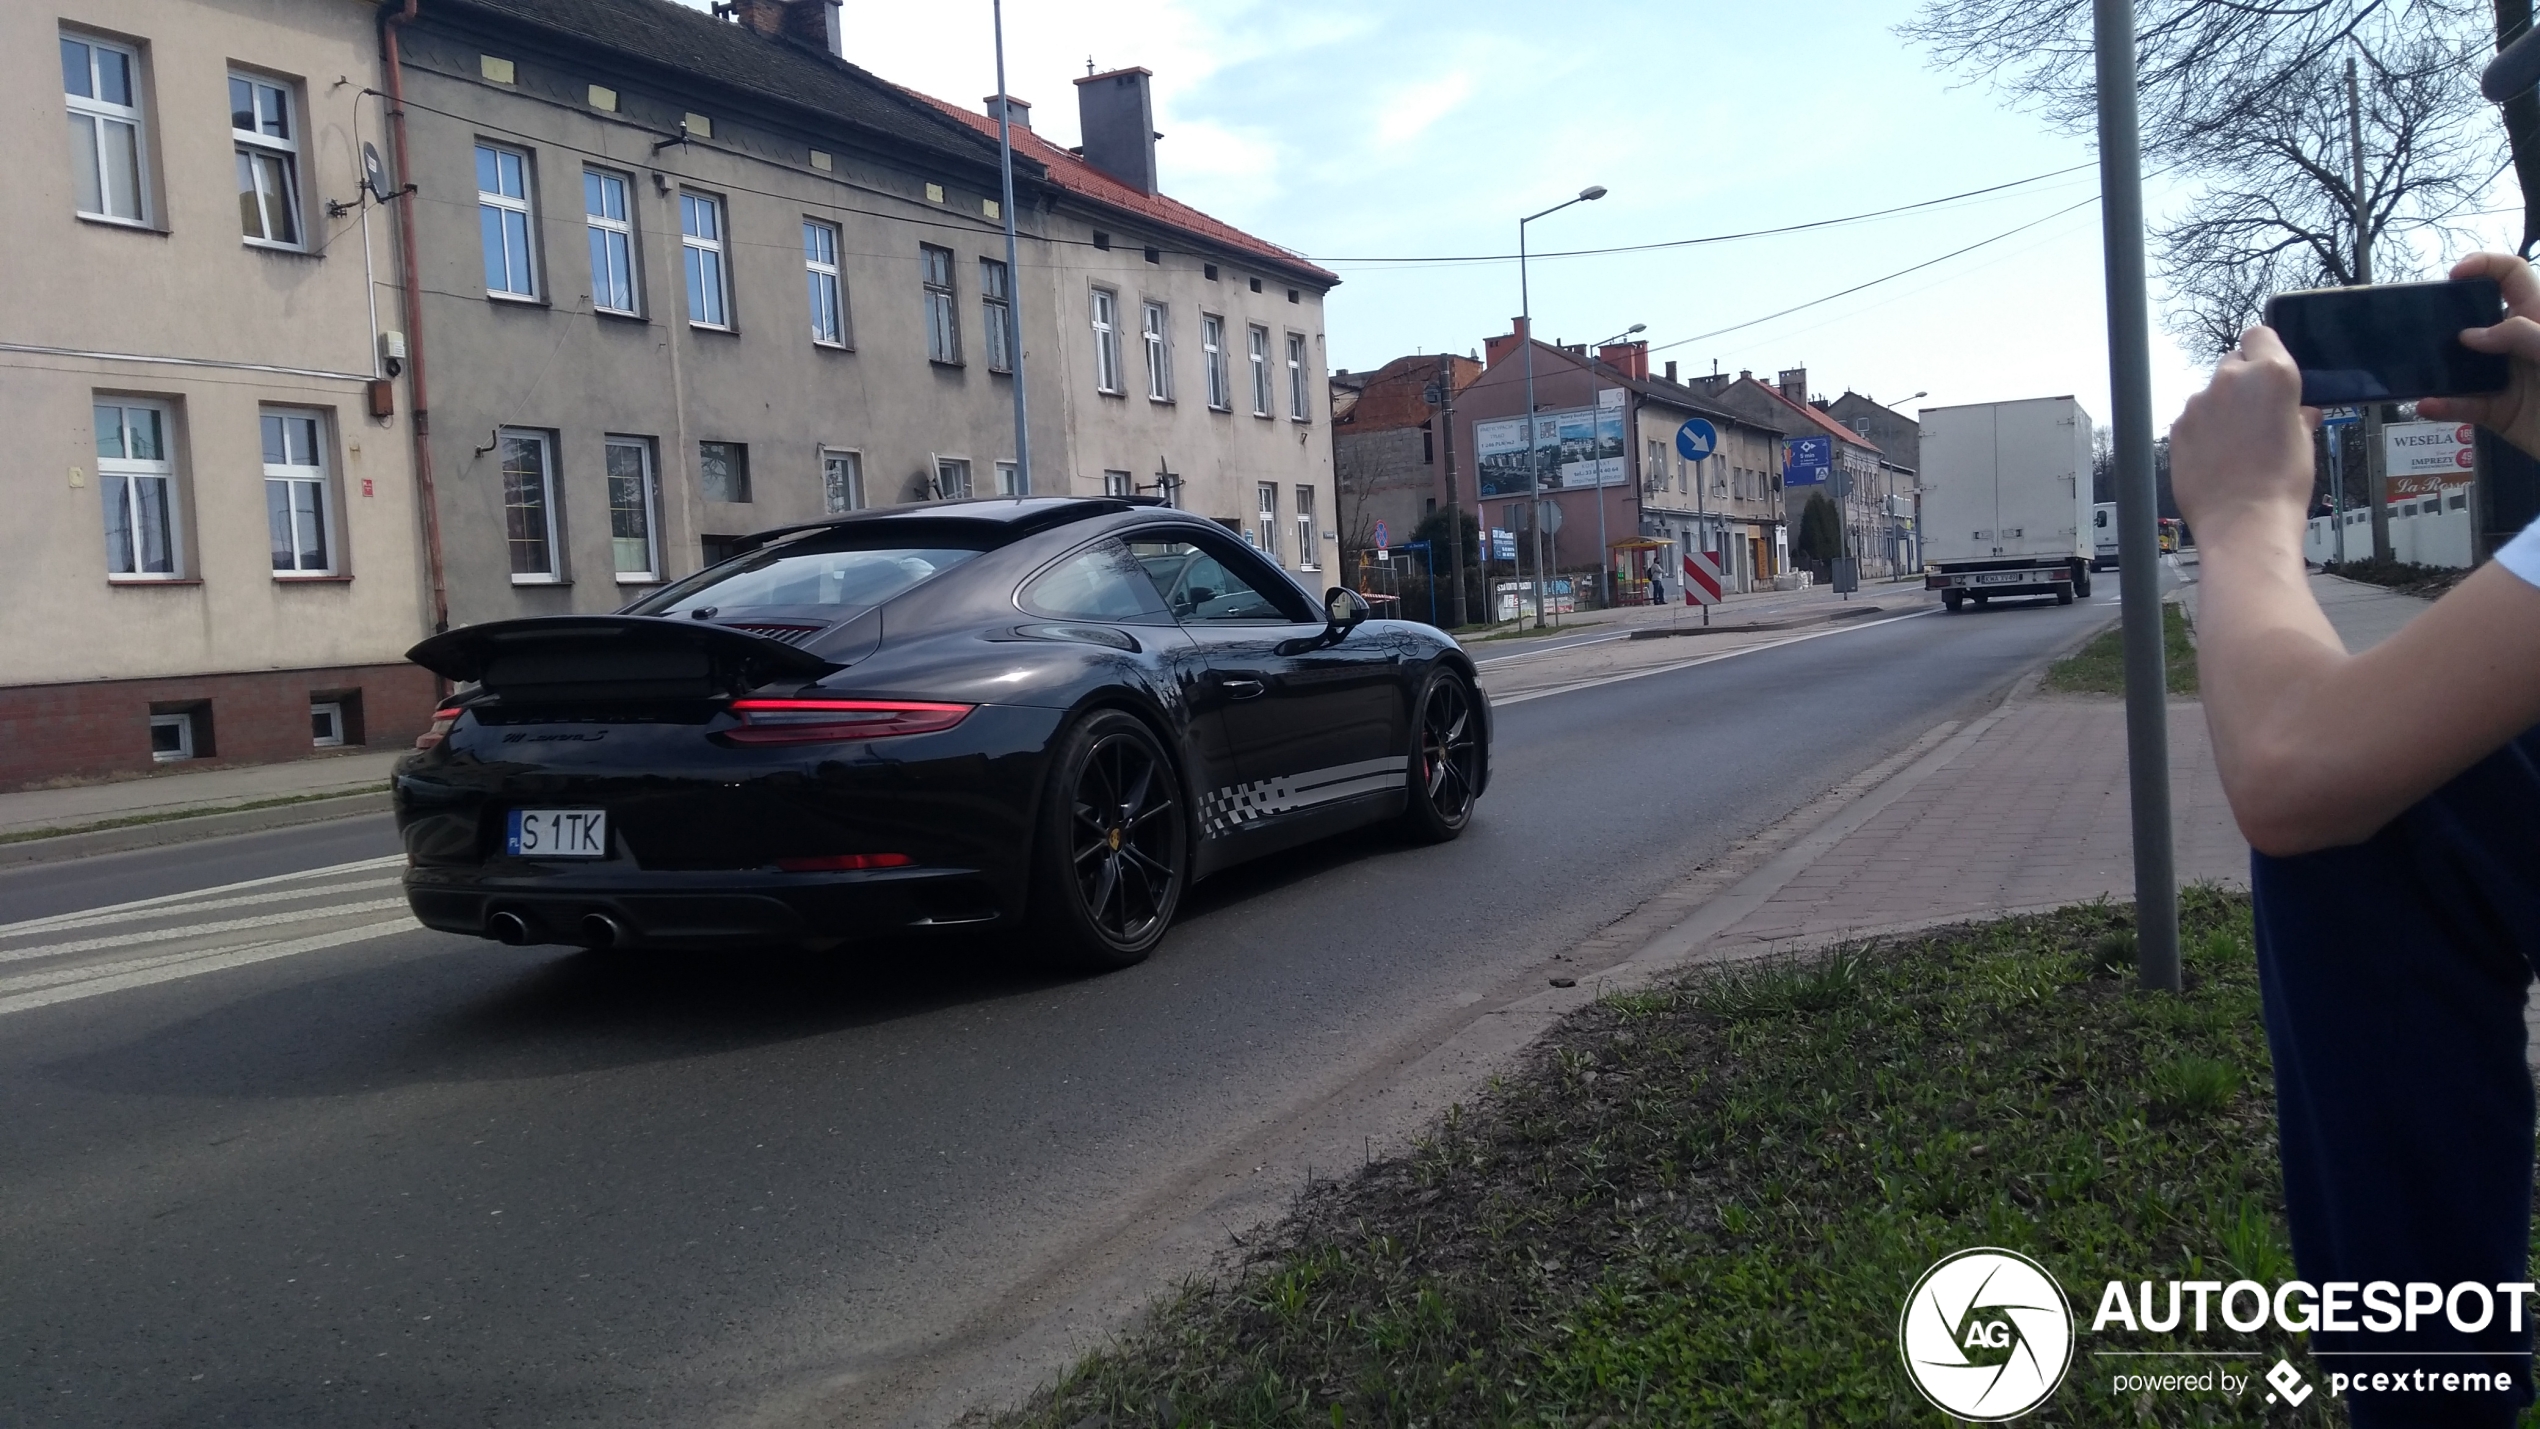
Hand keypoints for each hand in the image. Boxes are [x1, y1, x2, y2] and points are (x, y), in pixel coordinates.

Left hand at [2169, 324, 2315, 540]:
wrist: (2243, 522)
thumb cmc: (2280, 484)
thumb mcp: (2305, 442)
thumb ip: (2296, 415)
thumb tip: (2298, 413)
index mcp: (2271, 374)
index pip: (2259, 335)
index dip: (2264, 350)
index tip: (2268, 368)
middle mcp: (2231, 380)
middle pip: (2233, 363)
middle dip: (2244, 382)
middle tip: (2256, 414)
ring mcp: (2198, 404)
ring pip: (2211, 394)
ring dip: (2222, 409)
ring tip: (2236, 445)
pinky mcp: (2176, 428)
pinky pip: (2193, 419)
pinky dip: (2203, 431)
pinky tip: (2216, 457)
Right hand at [2418, 251, 2539, 457]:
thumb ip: (2520, 334)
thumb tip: (2469, 336)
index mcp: (2538, 317)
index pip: (2511, 276)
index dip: (2483, 266)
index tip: (2454, 277)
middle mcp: (2517, 343)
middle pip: (2474, 319)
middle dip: (2444, 318)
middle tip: (2419, 326)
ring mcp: (2505, 377)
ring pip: (2460, 366)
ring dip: (2434, 368)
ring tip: (2412, 368)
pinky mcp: (2498, 411)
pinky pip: (2462, 407)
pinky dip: (2442, 407)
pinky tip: (2427, 405)